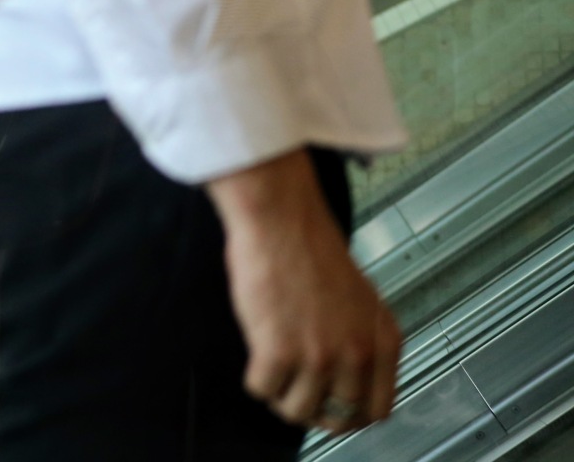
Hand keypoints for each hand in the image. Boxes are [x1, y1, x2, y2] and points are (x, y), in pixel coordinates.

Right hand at [208, 150, 400, 433]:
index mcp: (382, 341)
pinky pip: (263, 389)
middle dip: (312, 409)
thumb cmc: (312, 249)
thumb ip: (363, 340)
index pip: (377, 409)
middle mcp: (357, 355)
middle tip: (294, 391)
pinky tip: (256, 357)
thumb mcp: (361, 300)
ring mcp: (319, 357)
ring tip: (272, 373)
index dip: (350, 415)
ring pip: (297, 410)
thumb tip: (348, 378)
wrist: (282, 222)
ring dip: (281, 398)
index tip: (331, 406)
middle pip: (337, 417)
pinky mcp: (278, 351)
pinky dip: (256, 380)